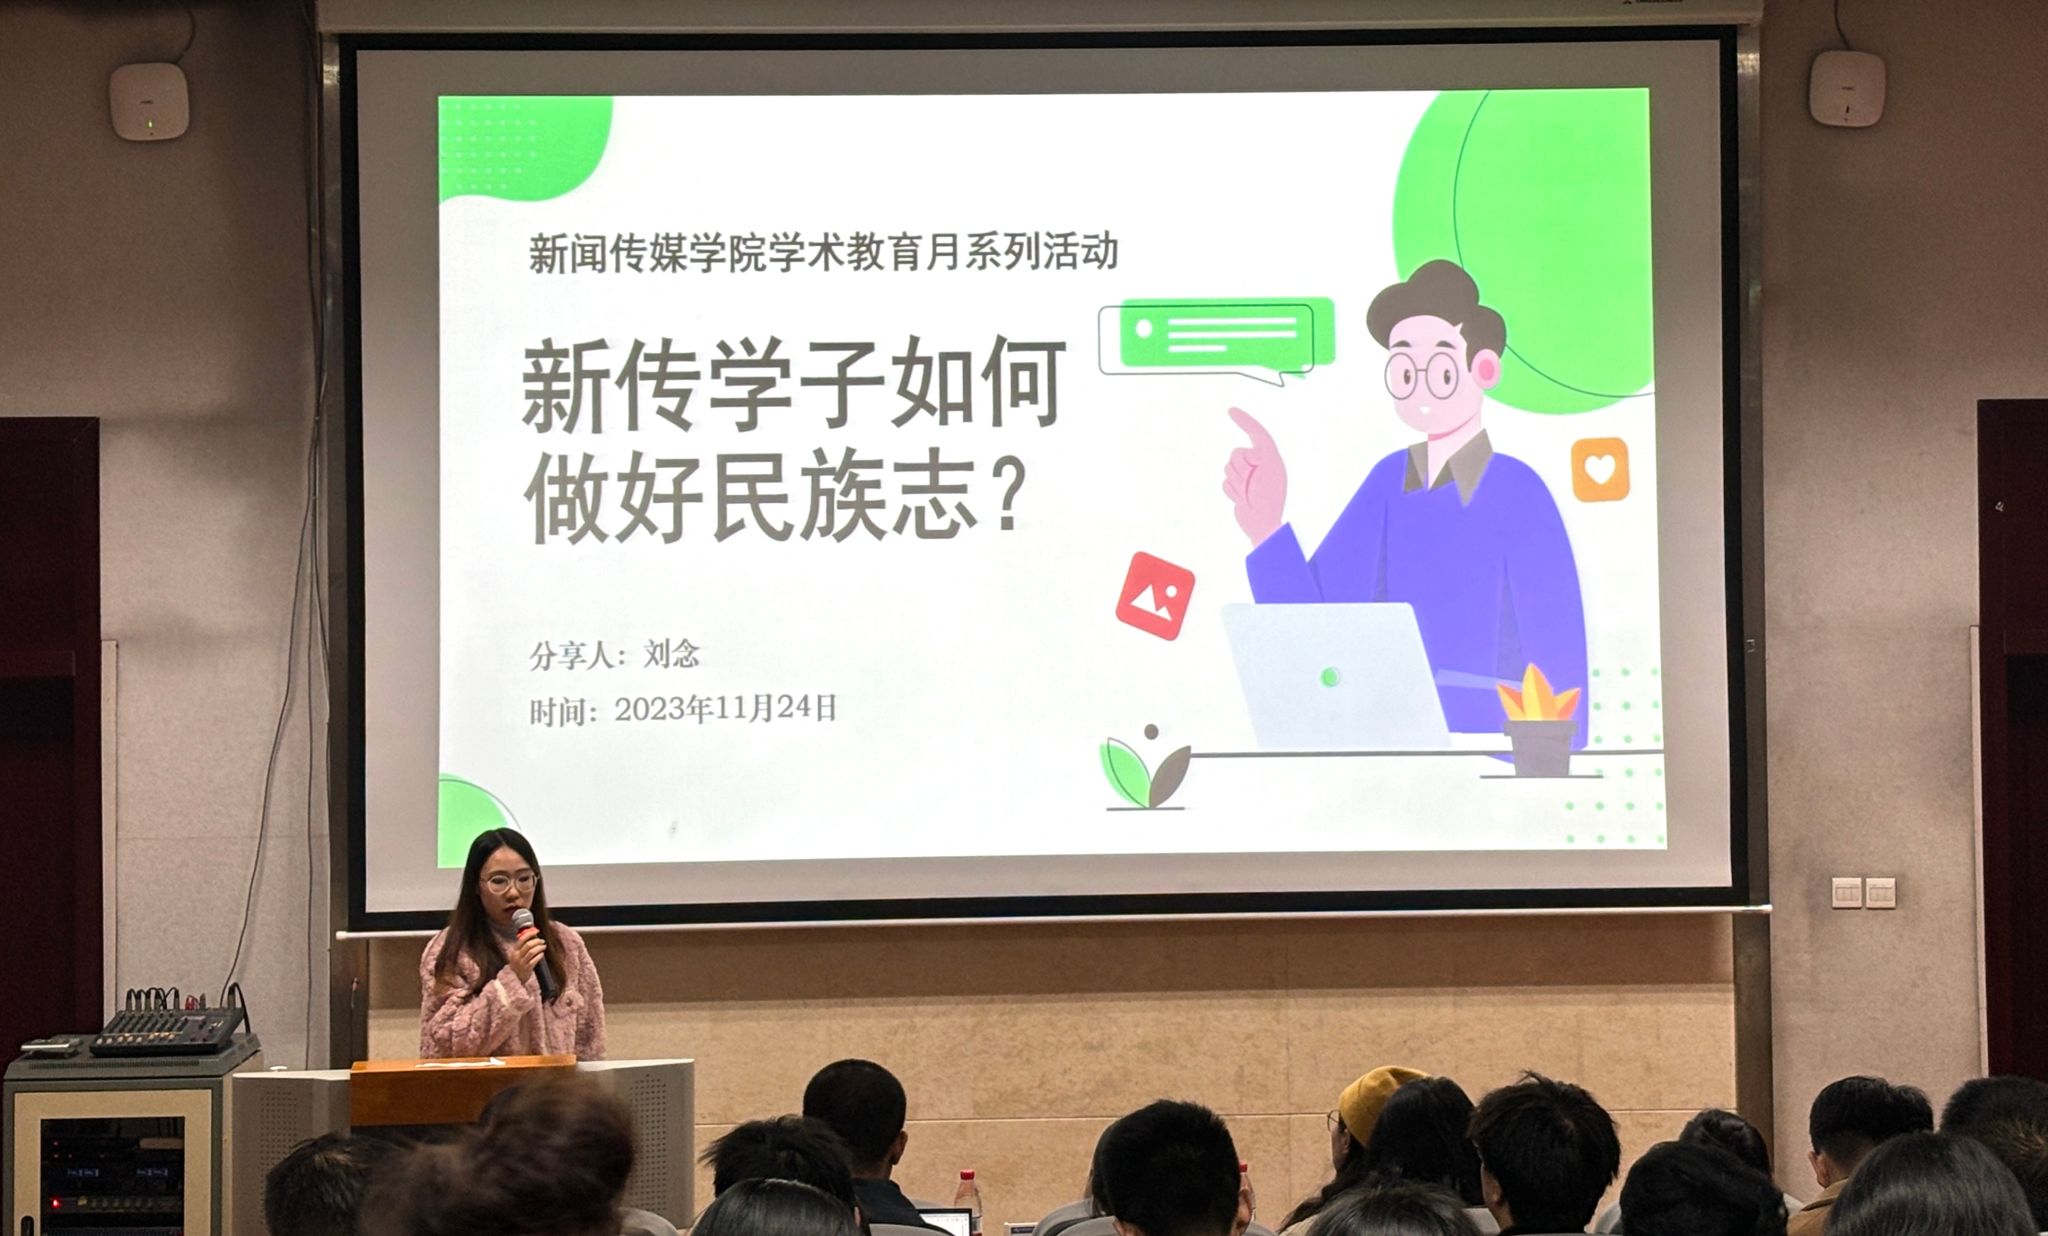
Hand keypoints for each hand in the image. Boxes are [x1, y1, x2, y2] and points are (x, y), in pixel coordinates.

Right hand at [507, 934, 547, 982]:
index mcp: (514, 951)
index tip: (537, 930)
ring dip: (539, 947)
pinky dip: (539, 955)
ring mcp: (521, 963)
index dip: (530, 933)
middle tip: (542, 940)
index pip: (522, 939)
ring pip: (532, 952)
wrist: (515, 978)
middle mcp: (517, 956)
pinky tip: (542, 954)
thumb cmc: (518, 964)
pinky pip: (535, 960)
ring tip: (544, 946)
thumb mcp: (517, 954)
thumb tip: (533, 935)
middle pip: (528, 945)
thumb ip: (522, 946)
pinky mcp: (527, 968)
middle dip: (537, 941)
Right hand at [1222, 407, 1286, 544]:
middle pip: (1236, 453)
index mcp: (1270, 457)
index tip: (1230, 411)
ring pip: (1227, 467)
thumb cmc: (1270, 499)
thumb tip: (1244, 454)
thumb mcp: (1269, 470)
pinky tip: (1241, 501)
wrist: (1262, 525)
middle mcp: (1259, 465)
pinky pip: (1224, 482)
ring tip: (1248, 495)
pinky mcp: (1237, 488)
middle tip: (1251, 484)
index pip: (1256, 432)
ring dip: (1236, 482)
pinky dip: (1231, 492)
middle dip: (1239, 468)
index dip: (1245, 420)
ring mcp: (1247, 477)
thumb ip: (1258, 455)